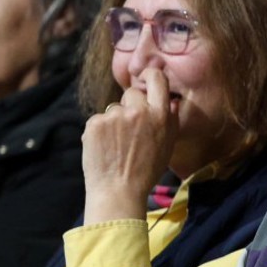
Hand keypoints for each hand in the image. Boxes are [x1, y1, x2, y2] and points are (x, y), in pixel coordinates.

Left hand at [81, 68, 179, 223]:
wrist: (118, 192)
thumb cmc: (146, 172)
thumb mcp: (168, 146)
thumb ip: (170, 120)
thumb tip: (170, 101)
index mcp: (160, 115)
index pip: (156, 78)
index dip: (150, 75)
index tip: (145, 77)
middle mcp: (138, 111)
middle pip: (132, 93)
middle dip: (131, 106)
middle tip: (129, 130)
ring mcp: (115, 116)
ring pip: (114, 109)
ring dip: (114, 122)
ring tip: (116, 146)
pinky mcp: (95, 123)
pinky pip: (98, 119)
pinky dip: (99, 132)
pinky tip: (104, 149)